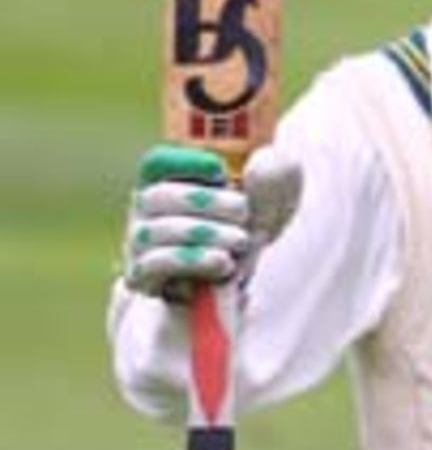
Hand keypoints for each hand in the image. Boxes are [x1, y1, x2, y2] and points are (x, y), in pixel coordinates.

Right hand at [124, 142, 301, 299]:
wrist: (232, 287)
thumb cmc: (245, 231)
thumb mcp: (270, 202)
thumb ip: (275, 177)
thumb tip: (261, 164)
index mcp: (168, 181)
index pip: (157, 162)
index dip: (185, 162)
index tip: (219, 171)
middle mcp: (145, 210)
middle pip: (157, 196)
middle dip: (205, 201)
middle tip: (243, 212)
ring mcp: (139, 244)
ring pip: (157, 231)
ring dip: (205, 233)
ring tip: (240, 241)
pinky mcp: (142, 277)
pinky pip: (154, 264)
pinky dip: (193, 260)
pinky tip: (224, 263)